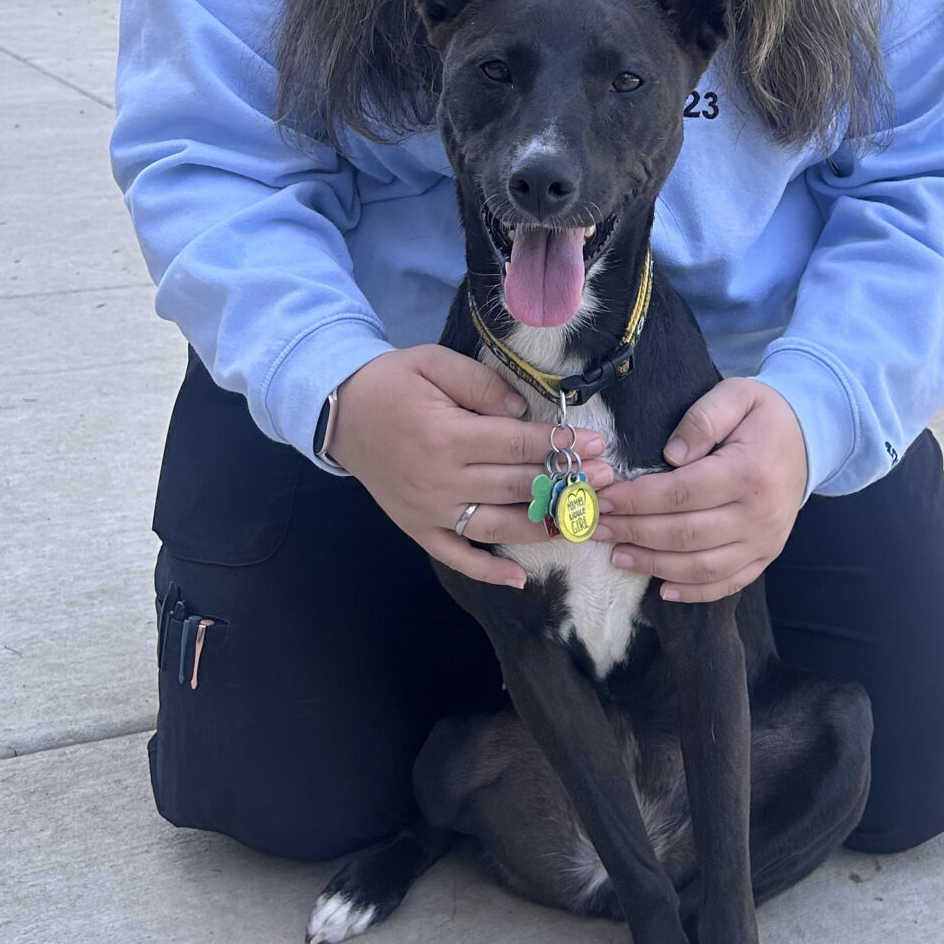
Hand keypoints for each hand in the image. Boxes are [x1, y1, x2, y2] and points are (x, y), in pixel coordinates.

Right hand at [331, 346, 613, 589]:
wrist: (338, 413)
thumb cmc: (391, 383)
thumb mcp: (434, 364)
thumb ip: (481, 386)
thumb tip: (522, 411)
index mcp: (446, 437)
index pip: (516, 445)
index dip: (560, 447)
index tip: (595, 446)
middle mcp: (440, 481)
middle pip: (516, 488)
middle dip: (566, 484)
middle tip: (604, 482)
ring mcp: (429, 511)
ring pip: (497, 527)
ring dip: (543, 527)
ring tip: (582, 521)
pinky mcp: (417, 528)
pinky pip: (456, 557)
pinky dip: (488, 571)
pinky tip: (521, 579)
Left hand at [596, 377, 808, 603]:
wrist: (810, 438)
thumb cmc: (764, 415)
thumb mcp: (736, 396)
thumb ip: (702, 419)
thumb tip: (670, 456)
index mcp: (749, 472)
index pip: (681, 493)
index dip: (637, 500)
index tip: (605, 498)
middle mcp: (759, 514)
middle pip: (686, 534)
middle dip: (634, 532)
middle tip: (597, 527)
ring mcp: (765, 541)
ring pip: (702, 566)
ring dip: (655, 565)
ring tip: (618, 555)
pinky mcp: (766, 555)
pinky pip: (728, 583)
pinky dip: (694, 591)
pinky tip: (662, 589)